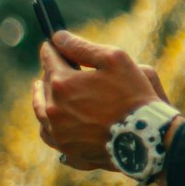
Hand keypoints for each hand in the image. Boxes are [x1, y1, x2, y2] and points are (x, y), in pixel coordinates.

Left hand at [32, 31, 168, 171]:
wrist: (144, 137)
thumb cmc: (133, 95)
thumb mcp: (114, 59)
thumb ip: (82, 47)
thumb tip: (58, 37)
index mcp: (63, 83)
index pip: (50, 60)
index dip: (51, 49)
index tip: (51, 44)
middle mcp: (54, 108)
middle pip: (45, 84)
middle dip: (49, 72)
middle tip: (54, 65)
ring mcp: (58, 131)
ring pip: (41, 110)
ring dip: (41, 97)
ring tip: (40, 89)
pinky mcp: (66, 148)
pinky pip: (48, 133)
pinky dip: (47, 122)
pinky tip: (50, 118)